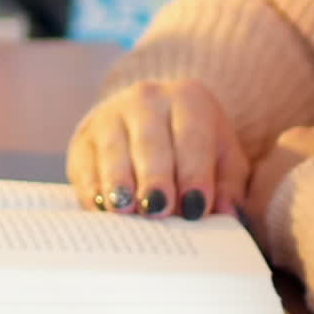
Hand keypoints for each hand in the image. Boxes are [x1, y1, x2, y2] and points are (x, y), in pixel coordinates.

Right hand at [67, 77, 248, 220]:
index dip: (195, 174)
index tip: (196, 207)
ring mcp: (112, 115)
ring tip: (125, 210)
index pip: (193, 137)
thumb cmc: (193, 148)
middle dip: (155, 177)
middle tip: (158, 209)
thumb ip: (229, 186)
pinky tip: (101, 210)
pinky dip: (92, 189)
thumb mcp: (221, 158)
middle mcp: (148, 99)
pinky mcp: (84, 139)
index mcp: (189, 98)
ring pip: (115, 150)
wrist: (147, 120)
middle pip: (151, 142)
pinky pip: (86, 164)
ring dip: (119, 182)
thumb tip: (229, 215)